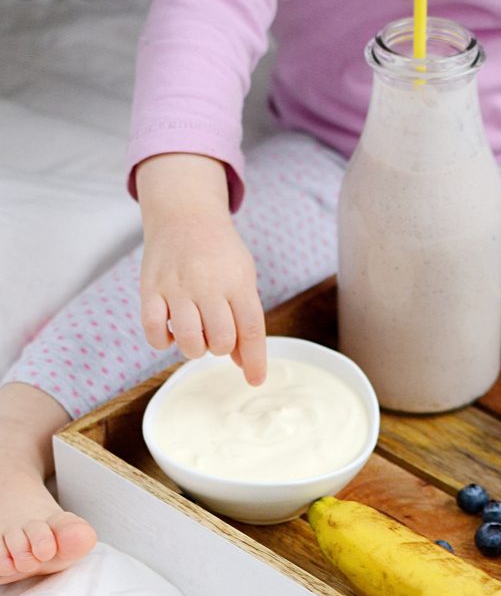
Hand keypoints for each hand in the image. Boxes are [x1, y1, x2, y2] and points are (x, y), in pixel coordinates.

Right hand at [136, 153, 265, 384]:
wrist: (185, 215)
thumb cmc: (220, 254)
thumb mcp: (243, 279)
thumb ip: (244, 318)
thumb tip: (243, 363)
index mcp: (238, 283)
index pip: (251, 329)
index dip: (255, 360)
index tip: (256, 380)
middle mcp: (208, 284)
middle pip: (220, 339)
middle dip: (221, 349)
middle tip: (216, 335)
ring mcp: (177, 286)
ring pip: (188, 339)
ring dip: (194, 348)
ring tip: (195, 334)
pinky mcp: (149, 287)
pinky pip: (153, 329)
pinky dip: (162, 341)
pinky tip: (169, 332)